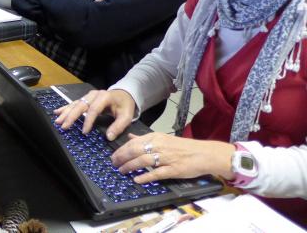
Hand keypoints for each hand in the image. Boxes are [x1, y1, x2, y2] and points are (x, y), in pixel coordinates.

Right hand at [54, 88, 135, 139]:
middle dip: (71, 116)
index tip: (84, 132)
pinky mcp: (85, 98)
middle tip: (64, 126)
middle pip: (80, 105)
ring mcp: (88, 96)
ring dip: (66, 112)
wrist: (124, 94)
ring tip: (58, 121)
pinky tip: (57, 112)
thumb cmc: (124, 106)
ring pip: (75, 104)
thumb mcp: (126, 116)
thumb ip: (118, 126)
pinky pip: (74, 103)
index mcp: (104, 97)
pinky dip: (65, 108)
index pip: (94, 109)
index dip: (88, 121)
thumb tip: (108, 137)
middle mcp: (94, 95)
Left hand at [111, 133, 234, 183]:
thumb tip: (129, 137)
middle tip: (114, 164)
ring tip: (122, 171)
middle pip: (135, 151)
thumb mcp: (163, 138)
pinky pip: (157, 173)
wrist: (204, 153)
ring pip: (143, 161)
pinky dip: (145, 176)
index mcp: (156, 138)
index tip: (114, 156)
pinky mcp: (173, 169)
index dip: (121, 150)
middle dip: (122, 158)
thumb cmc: (183, 147)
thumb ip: (145, 139)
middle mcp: (159, 146)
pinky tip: (137, 180)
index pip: (133, 142)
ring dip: (130, 167)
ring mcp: (166, 158)